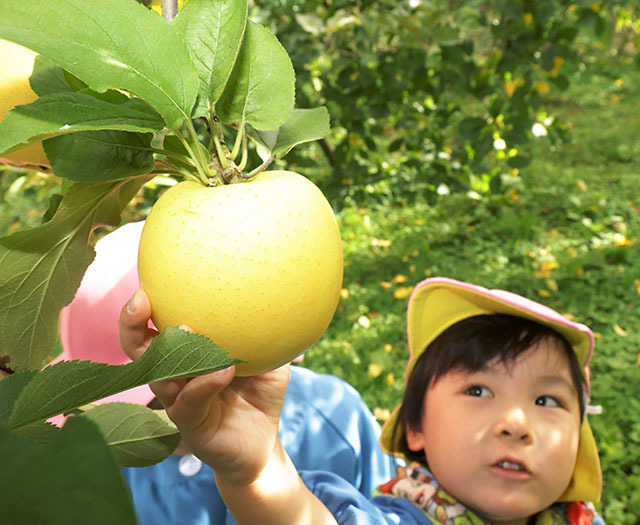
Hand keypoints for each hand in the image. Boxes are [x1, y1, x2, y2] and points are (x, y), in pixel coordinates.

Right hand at [118, 290, 289, 484]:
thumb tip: (274, 291)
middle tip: (141, 301)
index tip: (145, 286)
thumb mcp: (267, 355)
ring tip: (187, 330)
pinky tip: (224, 371)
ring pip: (159, 376)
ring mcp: (178, 402)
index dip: (142, 309)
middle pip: (139, 350)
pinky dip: (205, 383)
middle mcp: (173, 377)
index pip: (154, 327)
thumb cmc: (260, 392)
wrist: (263, 442)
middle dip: (132, 324)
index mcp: (184, 355)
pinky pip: (189, 401)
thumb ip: (262, 330)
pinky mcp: (190, 425)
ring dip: (171, 352)